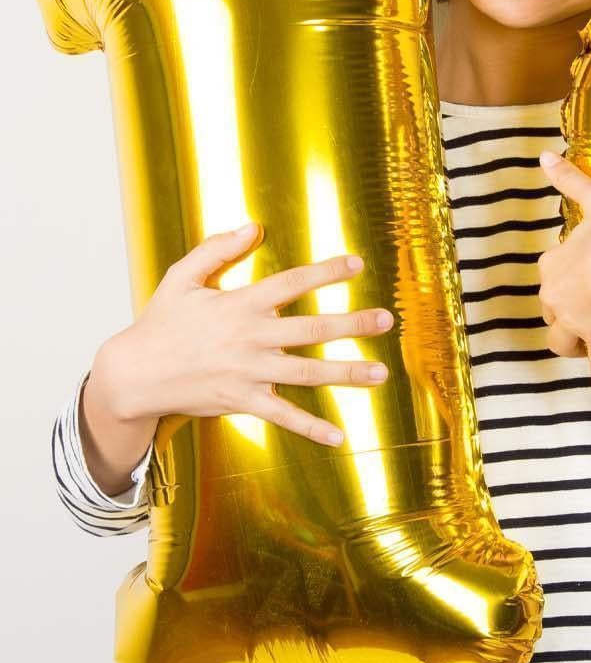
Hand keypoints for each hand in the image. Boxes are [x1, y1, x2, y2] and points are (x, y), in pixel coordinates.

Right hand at [90, 223, 394, 446]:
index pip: (291, 283)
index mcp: (239, 305)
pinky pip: (283, 416)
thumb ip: (216, 249)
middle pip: (310, 328)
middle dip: (352, 324)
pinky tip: (340, 436)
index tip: (357, 265)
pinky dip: (312, 427)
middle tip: (386, 320)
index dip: (325, 272)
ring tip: (381, 373)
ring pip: (306, 372)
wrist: (131, 375)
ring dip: (346, 373)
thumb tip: (252, 226)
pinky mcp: (242, 400)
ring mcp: (248, 372)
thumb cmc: (159, 323)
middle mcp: (250, 338)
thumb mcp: (180, 278)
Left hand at [537, 150, 590, 407]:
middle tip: (588, 302)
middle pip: (552, 309)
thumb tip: (546, 156)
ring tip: (585, 342)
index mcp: (554, 267)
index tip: (581, 269)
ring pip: (564, 341)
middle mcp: (559, 300)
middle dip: (565, 308)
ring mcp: (580, 326)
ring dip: (572, 342)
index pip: (548, 272)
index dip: (564, 271)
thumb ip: (570, 180)